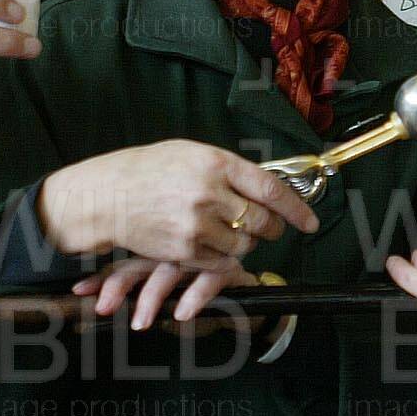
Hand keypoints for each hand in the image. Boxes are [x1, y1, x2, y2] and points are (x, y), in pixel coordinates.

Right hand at [38, 140, 318, 270]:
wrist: (106, 197)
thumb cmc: (148, 170)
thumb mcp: (190, 153)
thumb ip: (228, 170)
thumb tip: (265, 187)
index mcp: (215, 163)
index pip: (270, 188)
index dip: (295, 208)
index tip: (310, 222)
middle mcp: (208, 194)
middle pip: (262, 221)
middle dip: (272, 229)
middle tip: (269, 228)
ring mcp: (195, 225)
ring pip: (244, 245)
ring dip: (246, 243)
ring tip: (231, 233)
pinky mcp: (183, 251)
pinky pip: (222, 262)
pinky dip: (225, 258)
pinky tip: (213, 245)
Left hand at [73, 257, 254, 332]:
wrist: (250, 289)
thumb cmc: (204, 290)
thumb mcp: (170, 299)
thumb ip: (144, 300)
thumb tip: (102, 311)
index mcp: (158, 250)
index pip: (125, 261)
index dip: (103, 278)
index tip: (80, 292)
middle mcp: (175, 248)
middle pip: (141, 261)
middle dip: (118, 285)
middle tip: (104, 309)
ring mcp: (200, 253)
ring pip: (170, 268)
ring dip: (153, 296)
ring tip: (141, 322)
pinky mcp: (227, 263)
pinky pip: (208, 277)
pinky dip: (195, 296)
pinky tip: (183, 314)